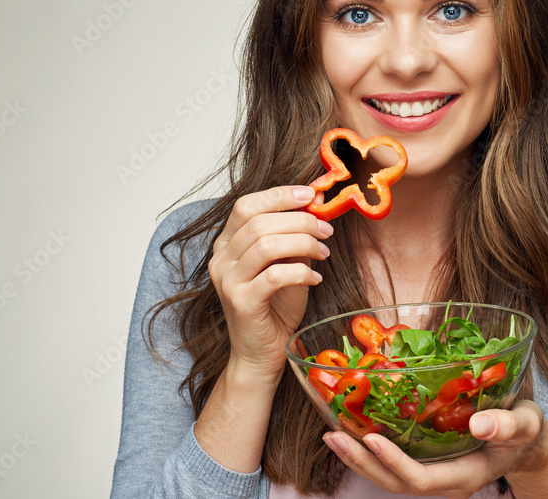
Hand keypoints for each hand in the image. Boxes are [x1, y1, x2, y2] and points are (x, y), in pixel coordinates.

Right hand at [209, 185, 332, 380]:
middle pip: (259, 222)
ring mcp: (227, 281)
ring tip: (324, 252)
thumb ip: (296, 233)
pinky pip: (274, 276)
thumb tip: (317, 197)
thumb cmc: (276, 306)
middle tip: (327, 230)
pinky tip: (315, 278)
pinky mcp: (241, 302)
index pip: (246, 206)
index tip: (310, 194)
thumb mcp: (288, 262)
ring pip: (266, 245)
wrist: (262, 353)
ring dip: (303, 243)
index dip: (279, 195)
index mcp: (227, 244)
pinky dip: (301, 272)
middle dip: (299, 220)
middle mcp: (221, 259)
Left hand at [322, 400, 547, 498]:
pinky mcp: (427, 461)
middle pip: (396, 483)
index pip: (422, 480)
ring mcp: (434, 473)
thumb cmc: (524, 430)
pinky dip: (370, 450)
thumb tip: (480, 422)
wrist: (525, 440)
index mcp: (464, 476)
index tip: (371, 438)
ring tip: (332, 435)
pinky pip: (393, 462)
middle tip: (334, 437)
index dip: (394, 463)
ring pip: (390, 476)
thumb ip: (507, 425)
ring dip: (359, 458)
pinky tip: (352, 430)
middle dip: (363, 463)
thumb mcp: (524, 424)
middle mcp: (444, 481)